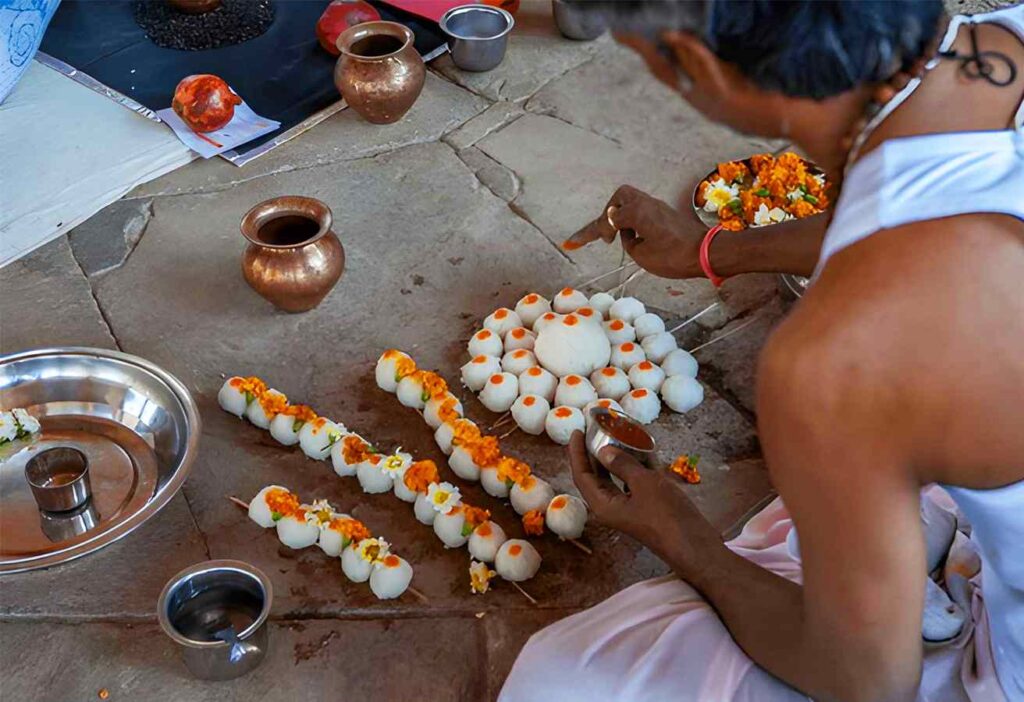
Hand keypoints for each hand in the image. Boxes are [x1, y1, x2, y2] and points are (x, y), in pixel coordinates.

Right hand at [562, 185, 707, 278]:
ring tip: (621, 239)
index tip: (570, 243)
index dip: (587, 233)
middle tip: (608, 237)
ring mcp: (657, 206)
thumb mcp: (642, 255)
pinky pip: (642, 209)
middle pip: (620, 197)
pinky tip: (636, 237)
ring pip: (631, 200)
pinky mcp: (664, 213)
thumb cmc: (674, 256)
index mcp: (637, 212)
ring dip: (622, 216)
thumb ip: (628, 240)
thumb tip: (627, 232)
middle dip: (609, 215)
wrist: (705, 253)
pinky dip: (633, 220)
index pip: (607, 220)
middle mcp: (646, 203)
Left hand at [568, 432, 722, 571]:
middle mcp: (612, 506)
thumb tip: (603, 451)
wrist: (695, 545)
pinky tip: (642, 448)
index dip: (576, 452)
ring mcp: (629, 506)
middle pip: (596, 475)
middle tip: (596, 429)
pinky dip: (635, 465)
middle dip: (595, 452)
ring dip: (617, 457)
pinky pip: (634, 481)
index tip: (577, 431)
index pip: (581, 475)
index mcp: (603, 505)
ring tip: (619, 434)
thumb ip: (623, 465)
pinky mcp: (645, 505)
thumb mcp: (644, 484)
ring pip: (616, 477)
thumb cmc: (667, 515)